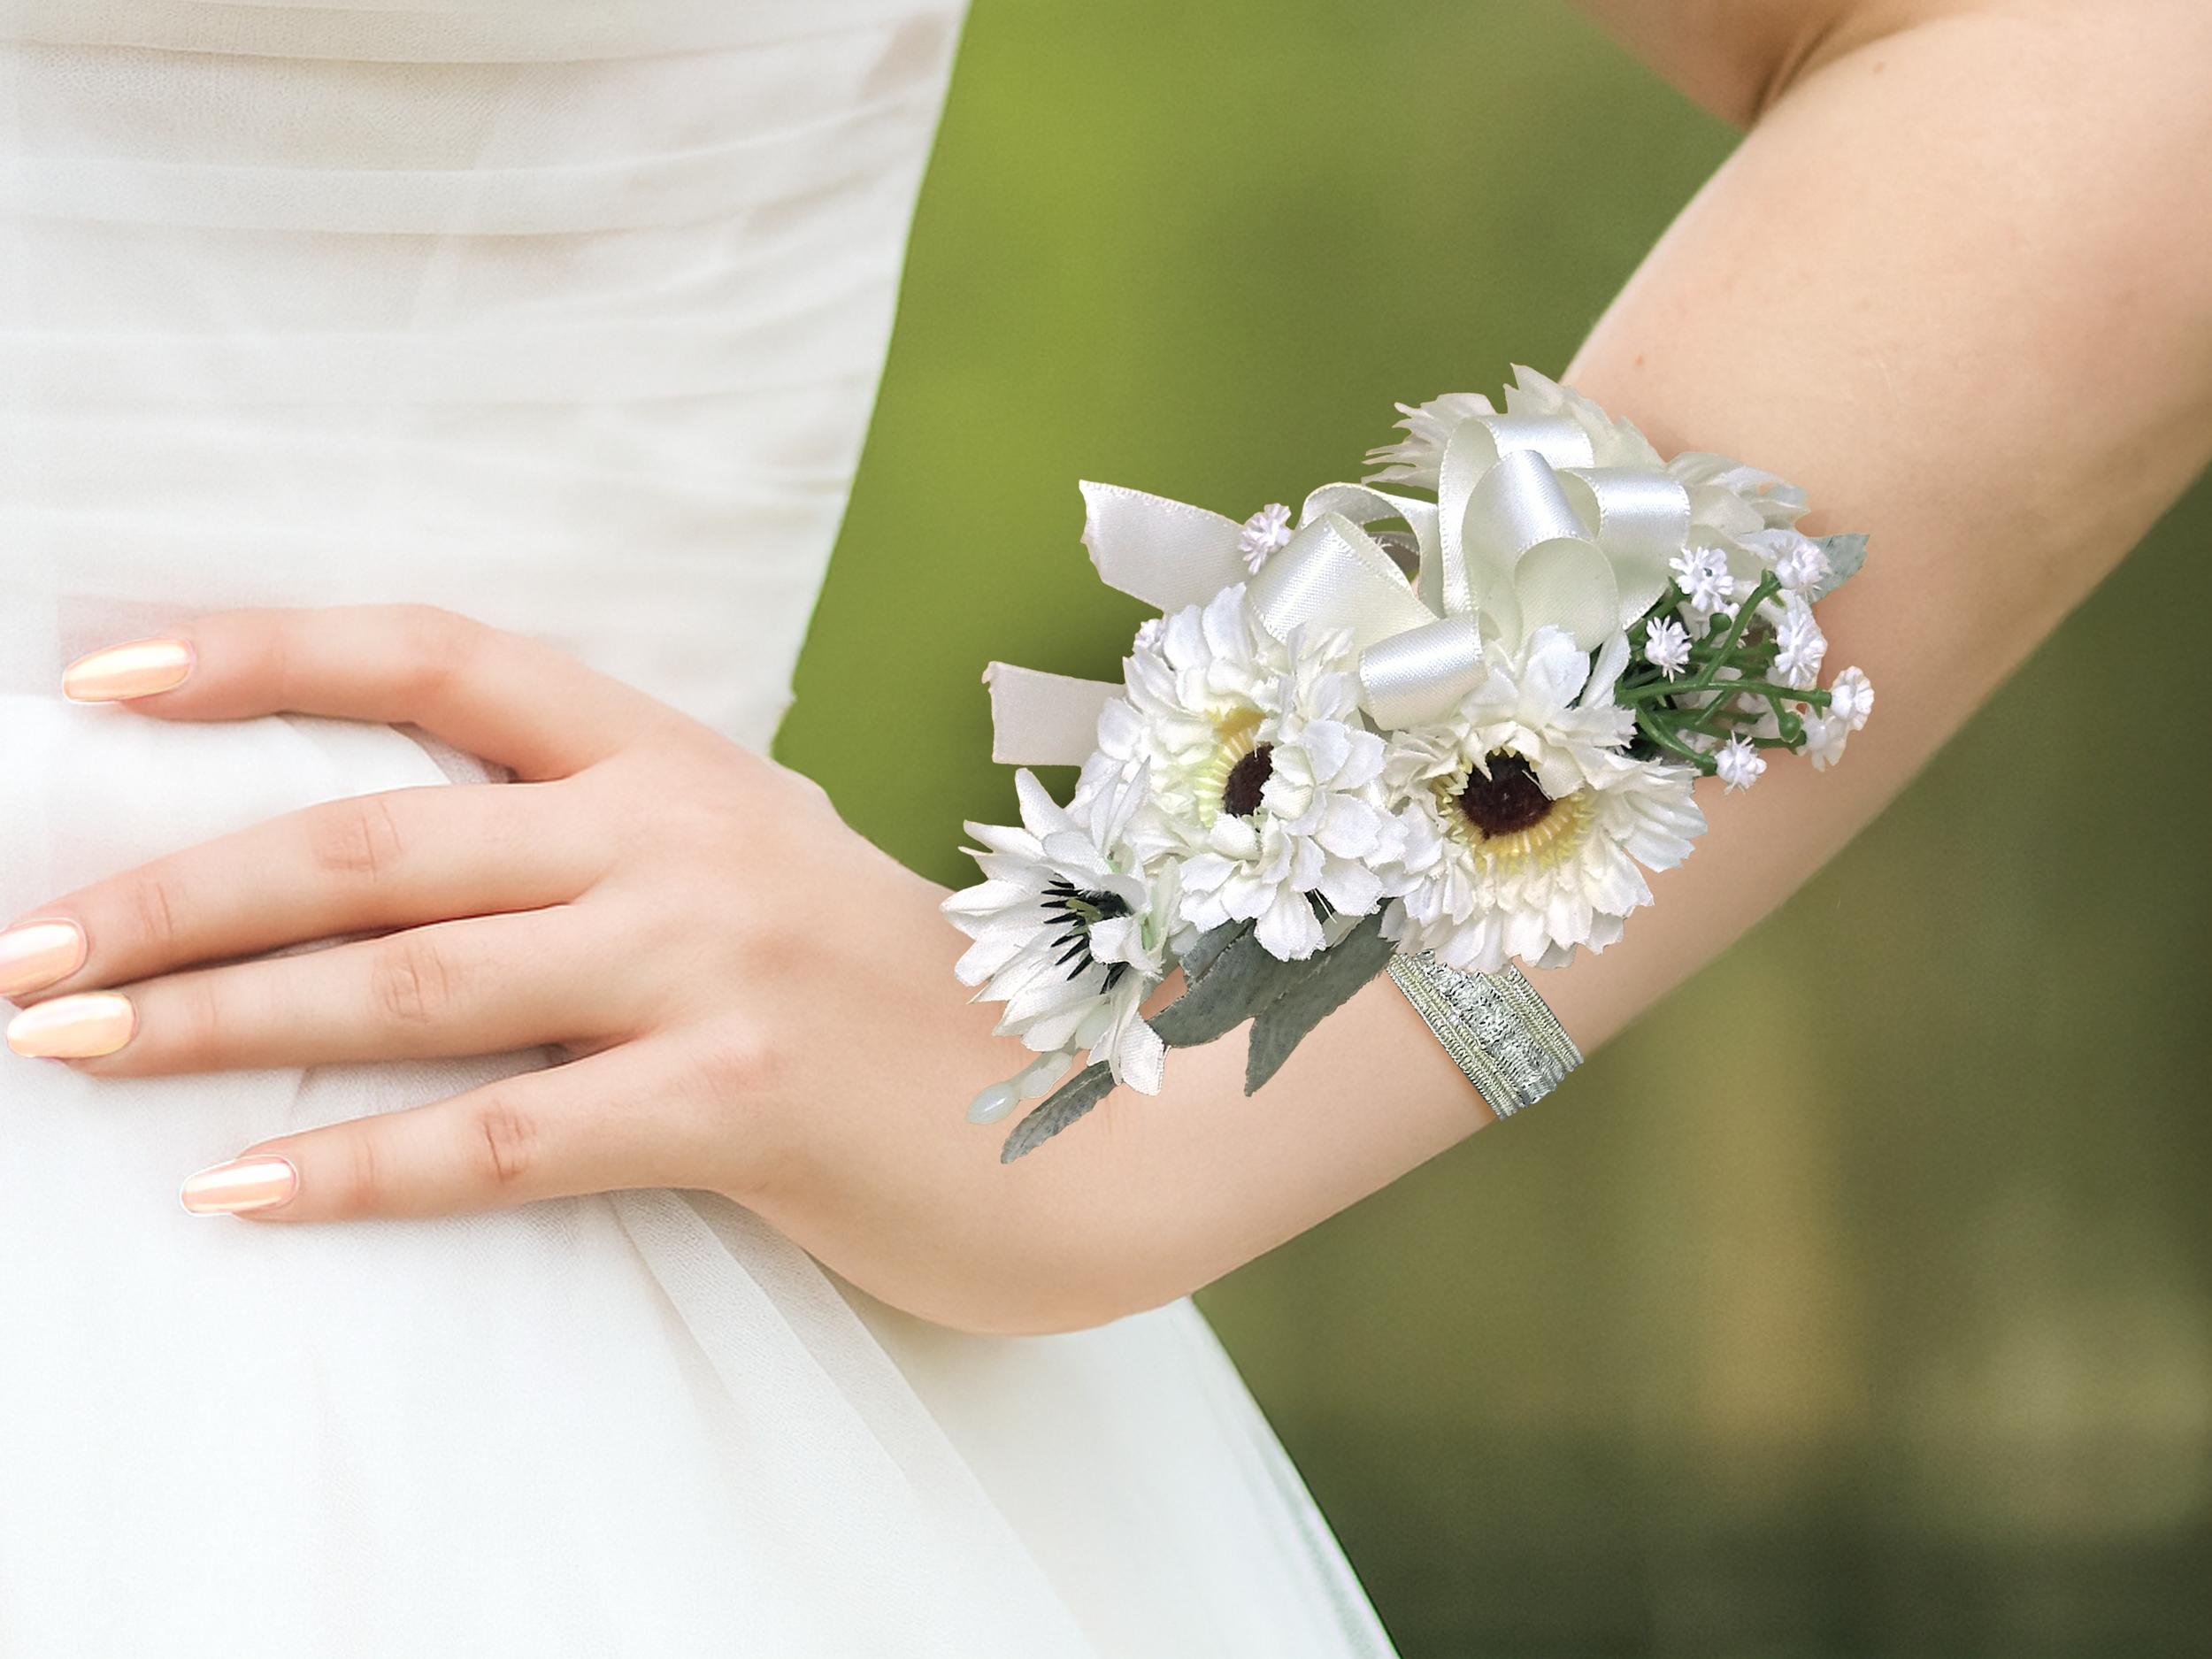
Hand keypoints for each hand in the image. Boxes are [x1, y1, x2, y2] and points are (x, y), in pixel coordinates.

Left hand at [0, 606, 974, 1224]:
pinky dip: (361, 1167)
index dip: (262, 651)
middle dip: (172, 891)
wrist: (1091, 1102)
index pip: (440, 658)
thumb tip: (386, 870)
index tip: (97, 673)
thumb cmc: (891, 998)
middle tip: (20, 953)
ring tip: (67, 1050)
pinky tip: (239, 1191)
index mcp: (676, 758)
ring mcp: (718, 959)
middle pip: (378, 837)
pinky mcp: (745, 1096)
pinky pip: (511, 1135)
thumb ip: (601, 848)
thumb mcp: (752, 872)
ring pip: (416, 979)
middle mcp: (684, 834)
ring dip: (217, 1019)